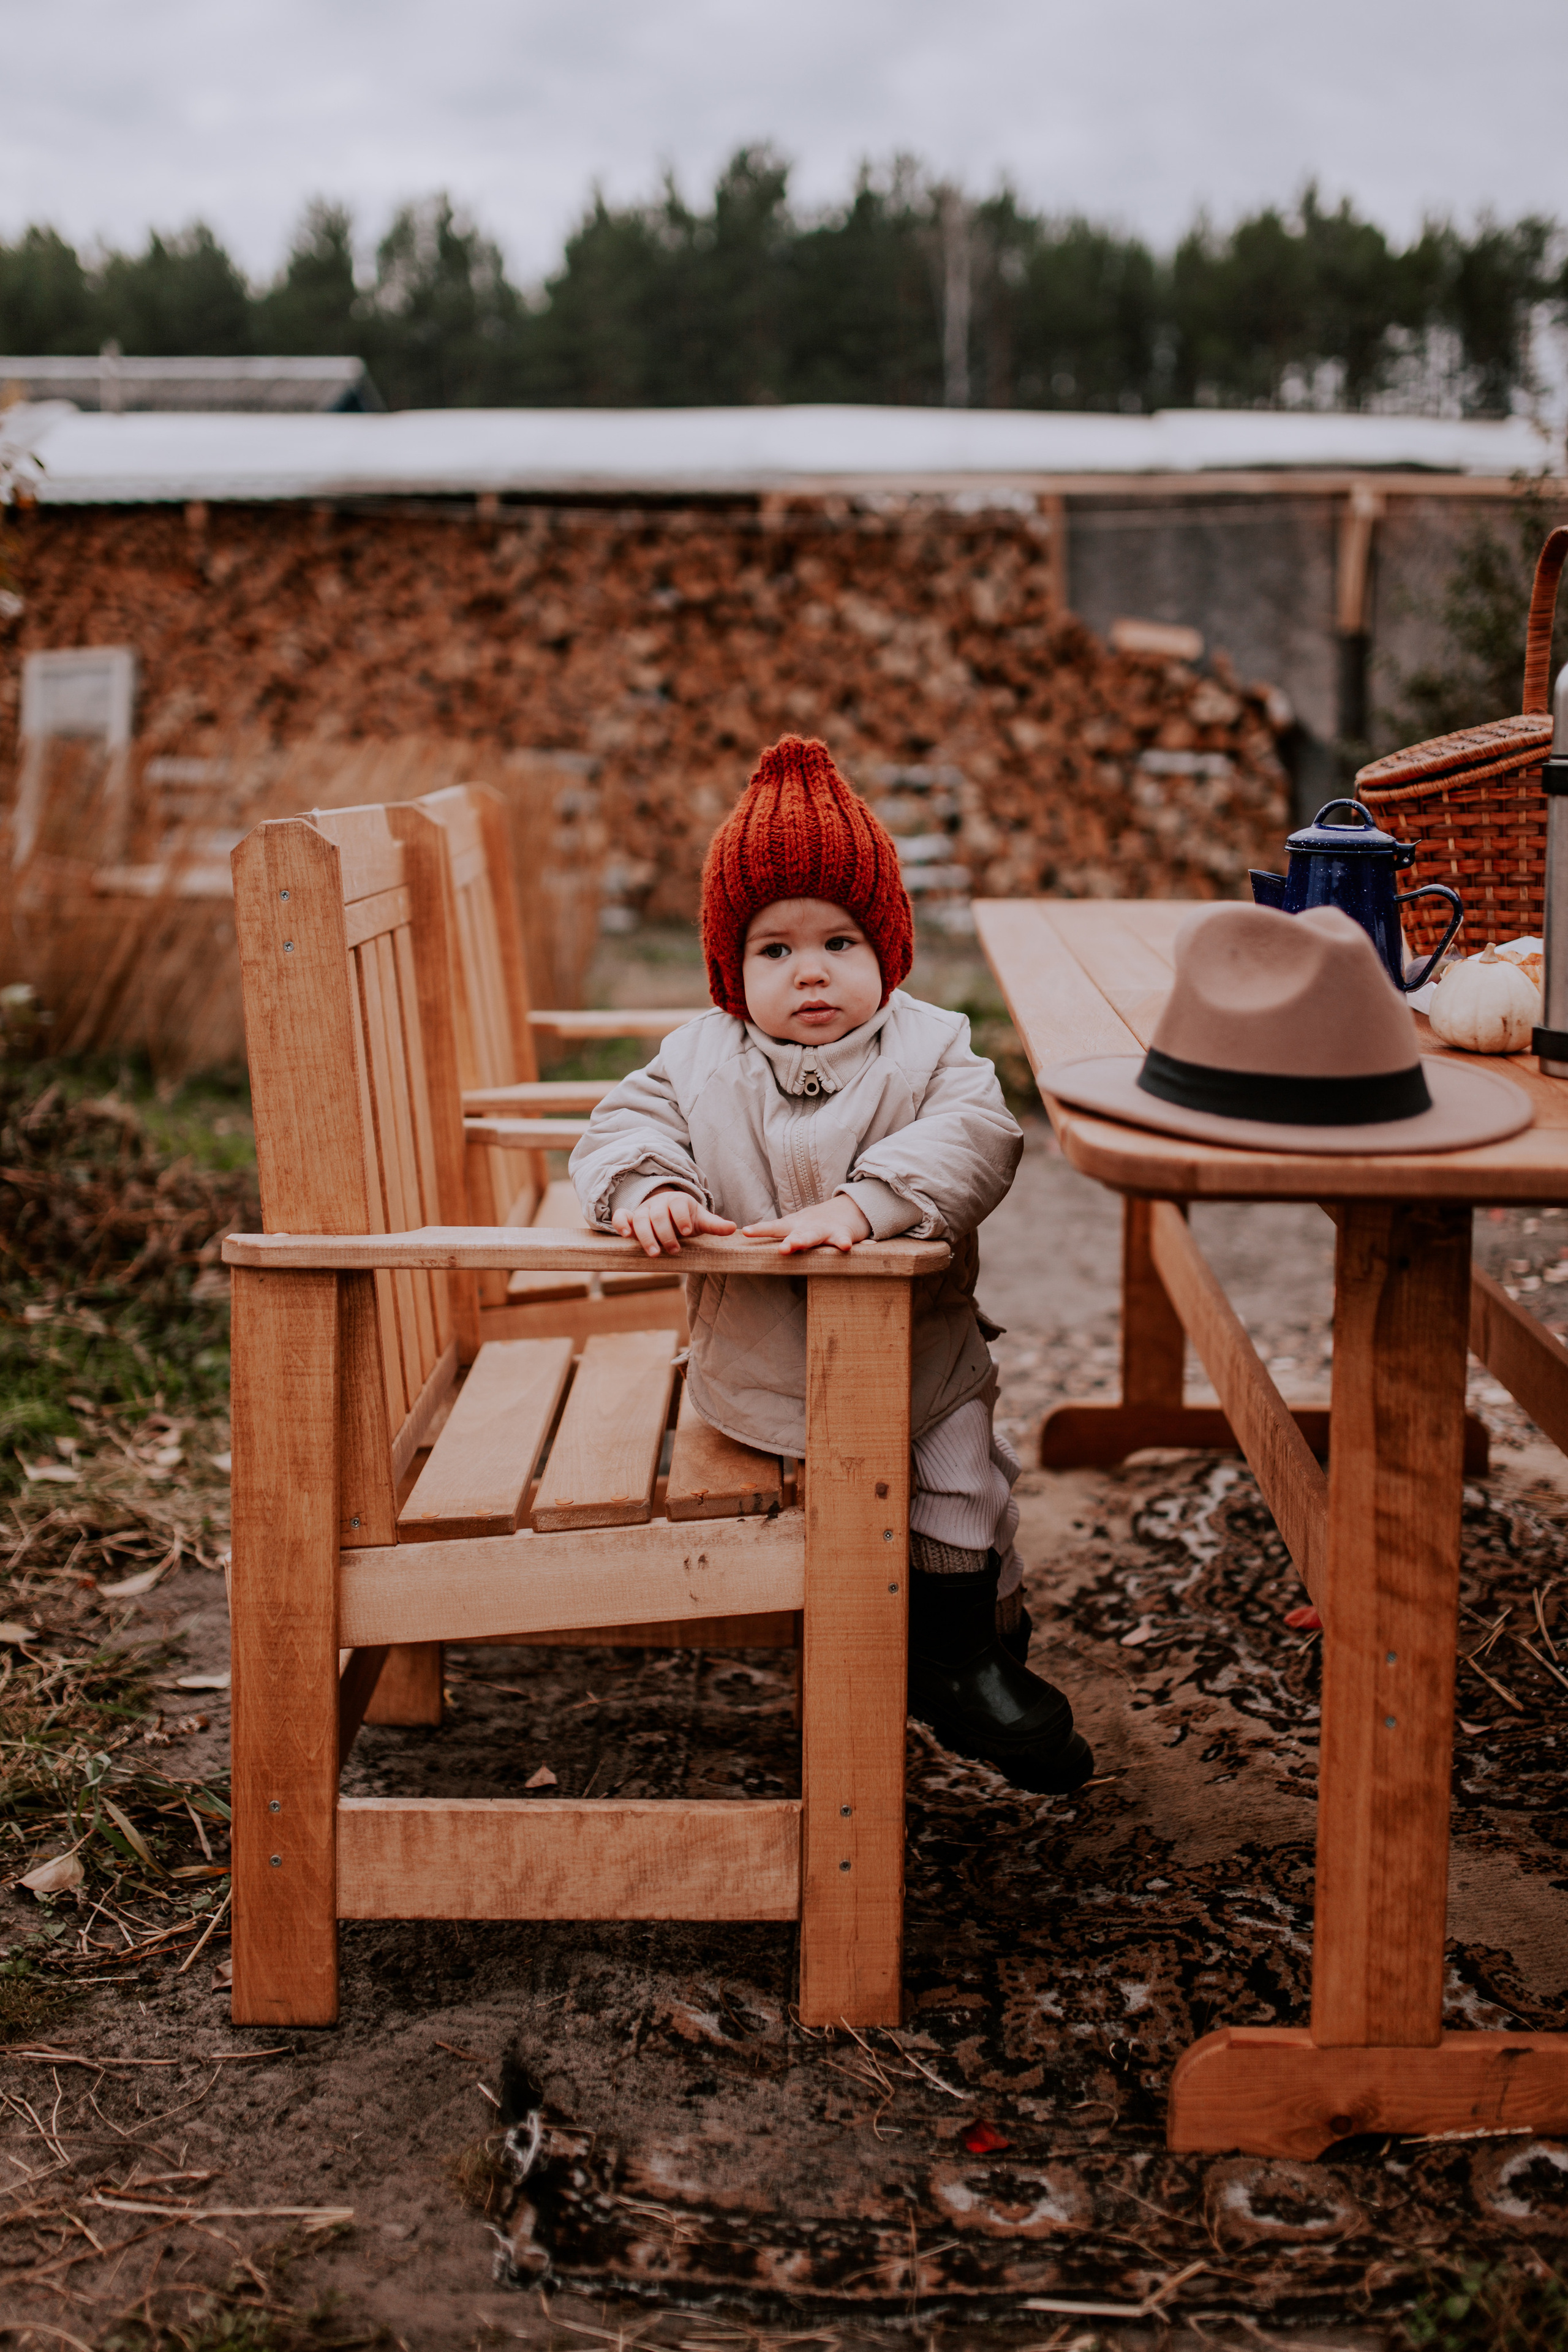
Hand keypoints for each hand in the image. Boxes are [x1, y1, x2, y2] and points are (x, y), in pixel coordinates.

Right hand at [612, 1190, 736, 1257]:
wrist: (669, 1212)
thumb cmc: (687, 1218)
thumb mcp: (701, 1220)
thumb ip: (714, 1225)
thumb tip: (733, 1228)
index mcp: (678, 1201)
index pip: (678, 1206)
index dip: (681, 1218)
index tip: (687, 1233)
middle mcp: (659, 1203)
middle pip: (658, 1215)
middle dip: (665, 1233)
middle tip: (674, 1250)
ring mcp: (644, 1209)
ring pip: (640, 1218)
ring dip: (646, 1235)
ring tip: (654, 1253)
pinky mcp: (631, 1217)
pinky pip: (621, 1216)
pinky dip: (621, 1223)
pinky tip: (626, 1236)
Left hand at [741, 1196, 872, 1254]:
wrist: (849, 1208)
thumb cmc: (816, 1224)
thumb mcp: (798, 1228)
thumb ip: (784, 1238)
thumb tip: (758, 1253)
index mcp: (794, 1226)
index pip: (775, 1227)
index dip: (761, 1230)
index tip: (746, 1232)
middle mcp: (807, 1227)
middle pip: (795, 1234)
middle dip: (788, 1242)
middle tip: (781, 1250)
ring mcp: (825, 1229)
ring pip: (814, 1236)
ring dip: (805, 1240)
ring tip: (796, 1245)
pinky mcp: (843, 1233)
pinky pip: (842, 1239)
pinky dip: (843, 1242)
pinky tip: (845, 1247)